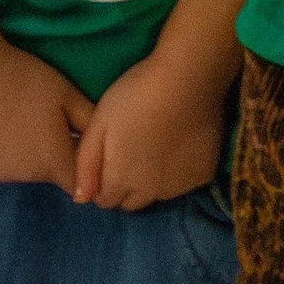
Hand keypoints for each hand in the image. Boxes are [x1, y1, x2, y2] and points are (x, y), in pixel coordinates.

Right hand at [0, 39, 90, 193]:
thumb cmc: (25, 79)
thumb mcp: (66, 93)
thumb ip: (89, 123)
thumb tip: (105, 148)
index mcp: (53, 162)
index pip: (77, 184)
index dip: (79, 166)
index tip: (72, 142)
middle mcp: (26, 177)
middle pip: (47, 173)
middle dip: (49, 153)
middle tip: (40, 118)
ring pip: (21, 169)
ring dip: (23, 153)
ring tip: (15, 117)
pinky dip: (0, 151)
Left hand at [73, 52, 224, 211]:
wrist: (186, 80)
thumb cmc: (135, 96)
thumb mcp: (99, 122)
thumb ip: (86, 163)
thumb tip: (81, 197)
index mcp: (121, 179)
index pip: (105, 200)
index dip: (102, 183)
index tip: (108, 160)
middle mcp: (149, 192)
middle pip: (131, 203)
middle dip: (125, 187)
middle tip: (131, 153)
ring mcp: (178, 187)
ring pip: (157, 195)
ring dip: (151, 182)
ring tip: (154, 148)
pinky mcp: (202, 176)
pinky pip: (183, 184)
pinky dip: (178, 172)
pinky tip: (178, 145)